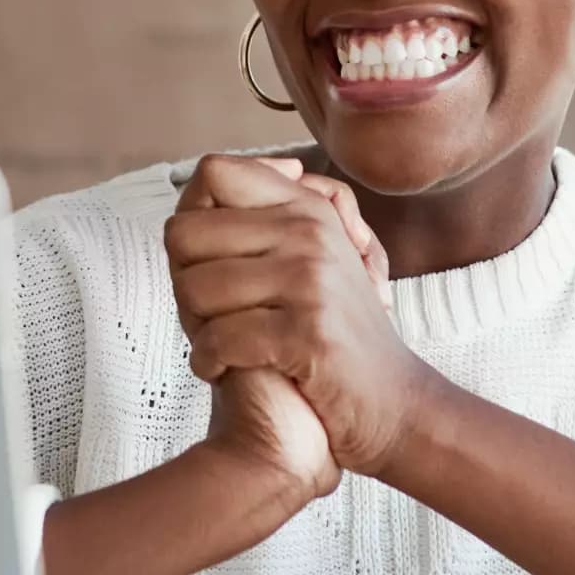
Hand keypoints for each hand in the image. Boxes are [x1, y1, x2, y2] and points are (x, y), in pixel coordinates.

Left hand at [165, 153, 430, 479]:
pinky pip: (218, 339)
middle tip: (209, 314)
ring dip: (195, 328)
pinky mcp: (307, 334)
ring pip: (194, 288)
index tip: (212, 257)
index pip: (213, 172)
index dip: (192, 215)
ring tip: (222, 343)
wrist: (391, 402)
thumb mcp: (309, 258)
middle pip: (184, 234)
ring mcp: (310, 281)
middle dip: (184, 280)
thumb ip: (263, 216)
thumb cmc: (333, 333)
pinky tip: (224, 371)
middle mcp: (310, 233)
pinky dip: (208, 363)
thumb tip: (210, 174)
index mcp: (306, 208)